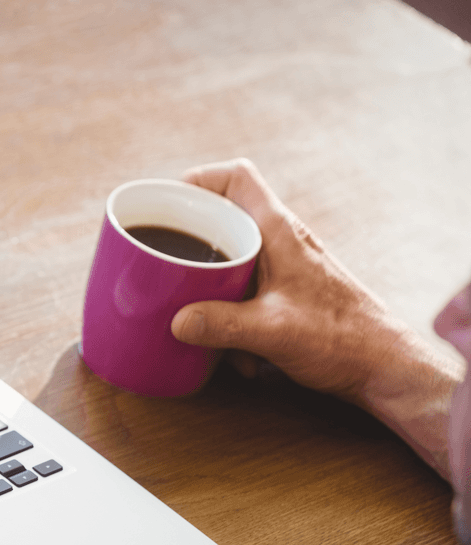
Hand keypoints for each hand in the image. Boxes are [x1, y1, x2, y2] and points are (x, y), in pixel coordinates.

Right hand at [170, 159, 460, 474]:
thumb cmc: (342, 338)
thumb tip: (176, 321)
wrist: (383, 366)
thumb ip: (223, 325)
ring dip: (207, 289)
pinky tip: (233, 356)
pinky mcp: (282, 295)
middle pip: (223, 217)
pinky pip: (240, 292)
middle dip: (188, 242)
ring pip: (228, 259)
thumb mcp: (274, 331)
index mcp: (278, 231)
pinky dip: (228, 318)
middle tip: (162, 262)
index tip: (167, 206)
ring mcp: (281, 268)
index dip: (197, 181)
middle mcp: (279, 242)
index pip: (236, 178)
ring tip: (194, 317)